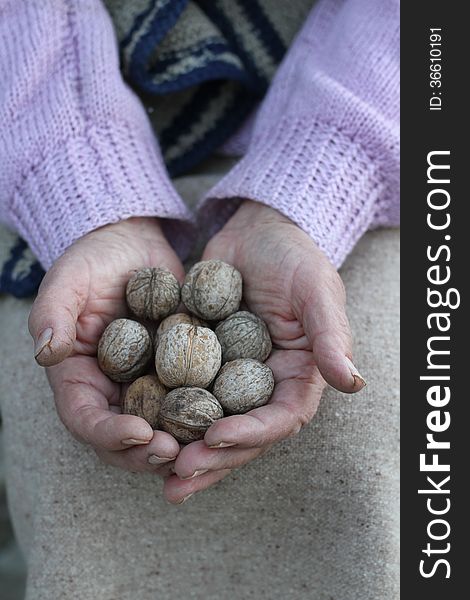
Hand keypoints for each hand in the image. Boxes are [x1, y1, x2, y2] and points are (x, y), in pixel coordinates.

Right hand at [29, 218, 181, 473]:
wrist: (134, 244)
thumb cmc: (94, 260)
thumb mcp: (68, 280)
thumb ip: (52, 314)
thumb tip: (45, 353)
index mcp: (78, 376)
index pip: (85, 418)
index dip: (108, 433)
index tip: (139, 433)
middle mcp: (111, 390)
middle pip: (123, 438)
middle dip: (147, 453)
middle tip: (176, 453)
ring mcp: (146, 384)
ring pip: (160, 429)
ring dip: (179, 444)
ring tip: (204, 445)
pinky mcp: (177, 373)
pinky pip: (190, 400)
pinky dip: (205, 415)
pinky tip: (229, 419)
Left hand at [164, 201, 364, 503]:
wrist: (256, 230)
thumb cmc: (294, 257)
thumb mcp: (316, 290)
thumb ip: (330, 336)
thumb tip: (353, 382)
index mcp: (297, 376)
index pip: (281, 418)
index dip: (252, 434)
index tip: (216, 438)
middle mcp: (264, 385)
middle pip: (241, 433)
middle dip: (212, 459)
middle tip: (177, 478)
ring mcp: (230, 377)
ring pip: (209, 422)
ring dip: (185, 450)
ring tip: (157, 474)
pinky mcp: (200, 363)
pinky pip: (181, 393)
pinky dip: (163, 414)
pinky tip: (137, 430)